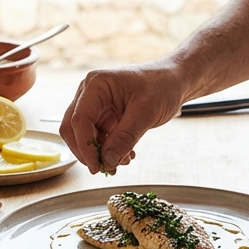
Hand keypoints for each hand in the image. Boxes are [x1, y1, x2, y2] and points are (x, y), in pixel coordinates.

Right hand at [60, 63, 186, 174]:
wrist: (175, 81)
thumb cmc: (162, 85)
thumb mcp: (145, 112)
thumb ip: (124, 138)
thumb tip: (107, 160)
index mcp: (96, 85)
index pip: (79, 119)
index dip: (84, 145)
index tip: (96, 164)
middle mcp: (90, 94)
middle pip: (73, 128)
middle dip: (86, 151)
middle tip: (102, 168)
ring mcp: (97, 105)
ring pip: (85, 136)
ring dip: (99, 153)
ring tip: (122, 162)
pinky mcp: (105, 116)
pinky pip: (98, 138)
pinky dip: (108, 150)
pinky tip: (125, 155)